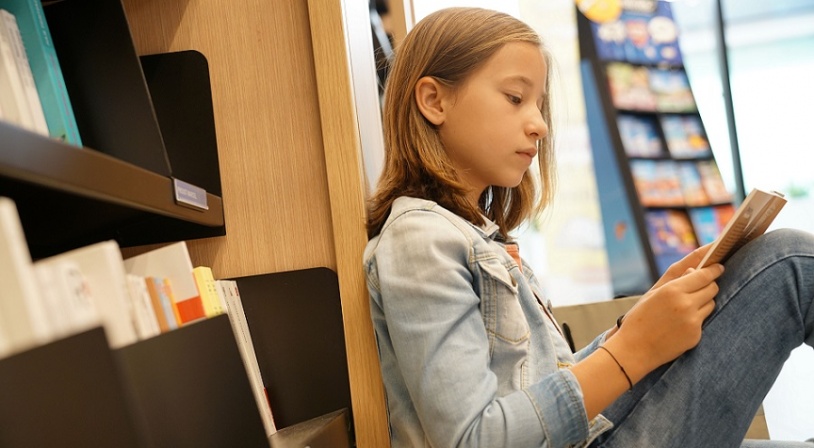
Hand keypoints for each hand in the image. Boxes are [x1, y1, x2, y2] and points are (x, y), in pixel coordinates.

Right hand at [603, 253, 723, 382]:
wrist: (635, 348)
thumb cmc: (640, 318)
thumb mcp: (653, 294)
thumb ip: (676, 279)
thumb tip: (695, 270)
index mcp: (672, 290)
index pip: (704, 275)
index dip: (714, 269)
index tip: (718, 267)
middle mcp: (685, 304)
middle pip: (712, 288)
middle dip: (710, 285)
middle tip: (703, 286)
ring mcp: (692, 321)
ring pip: (711, 304)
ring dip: (704, 301)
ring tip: (686, 307)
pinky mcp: (696, 335)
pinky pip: (704, 320)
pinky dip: (696, 319)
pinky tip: (681, 323)